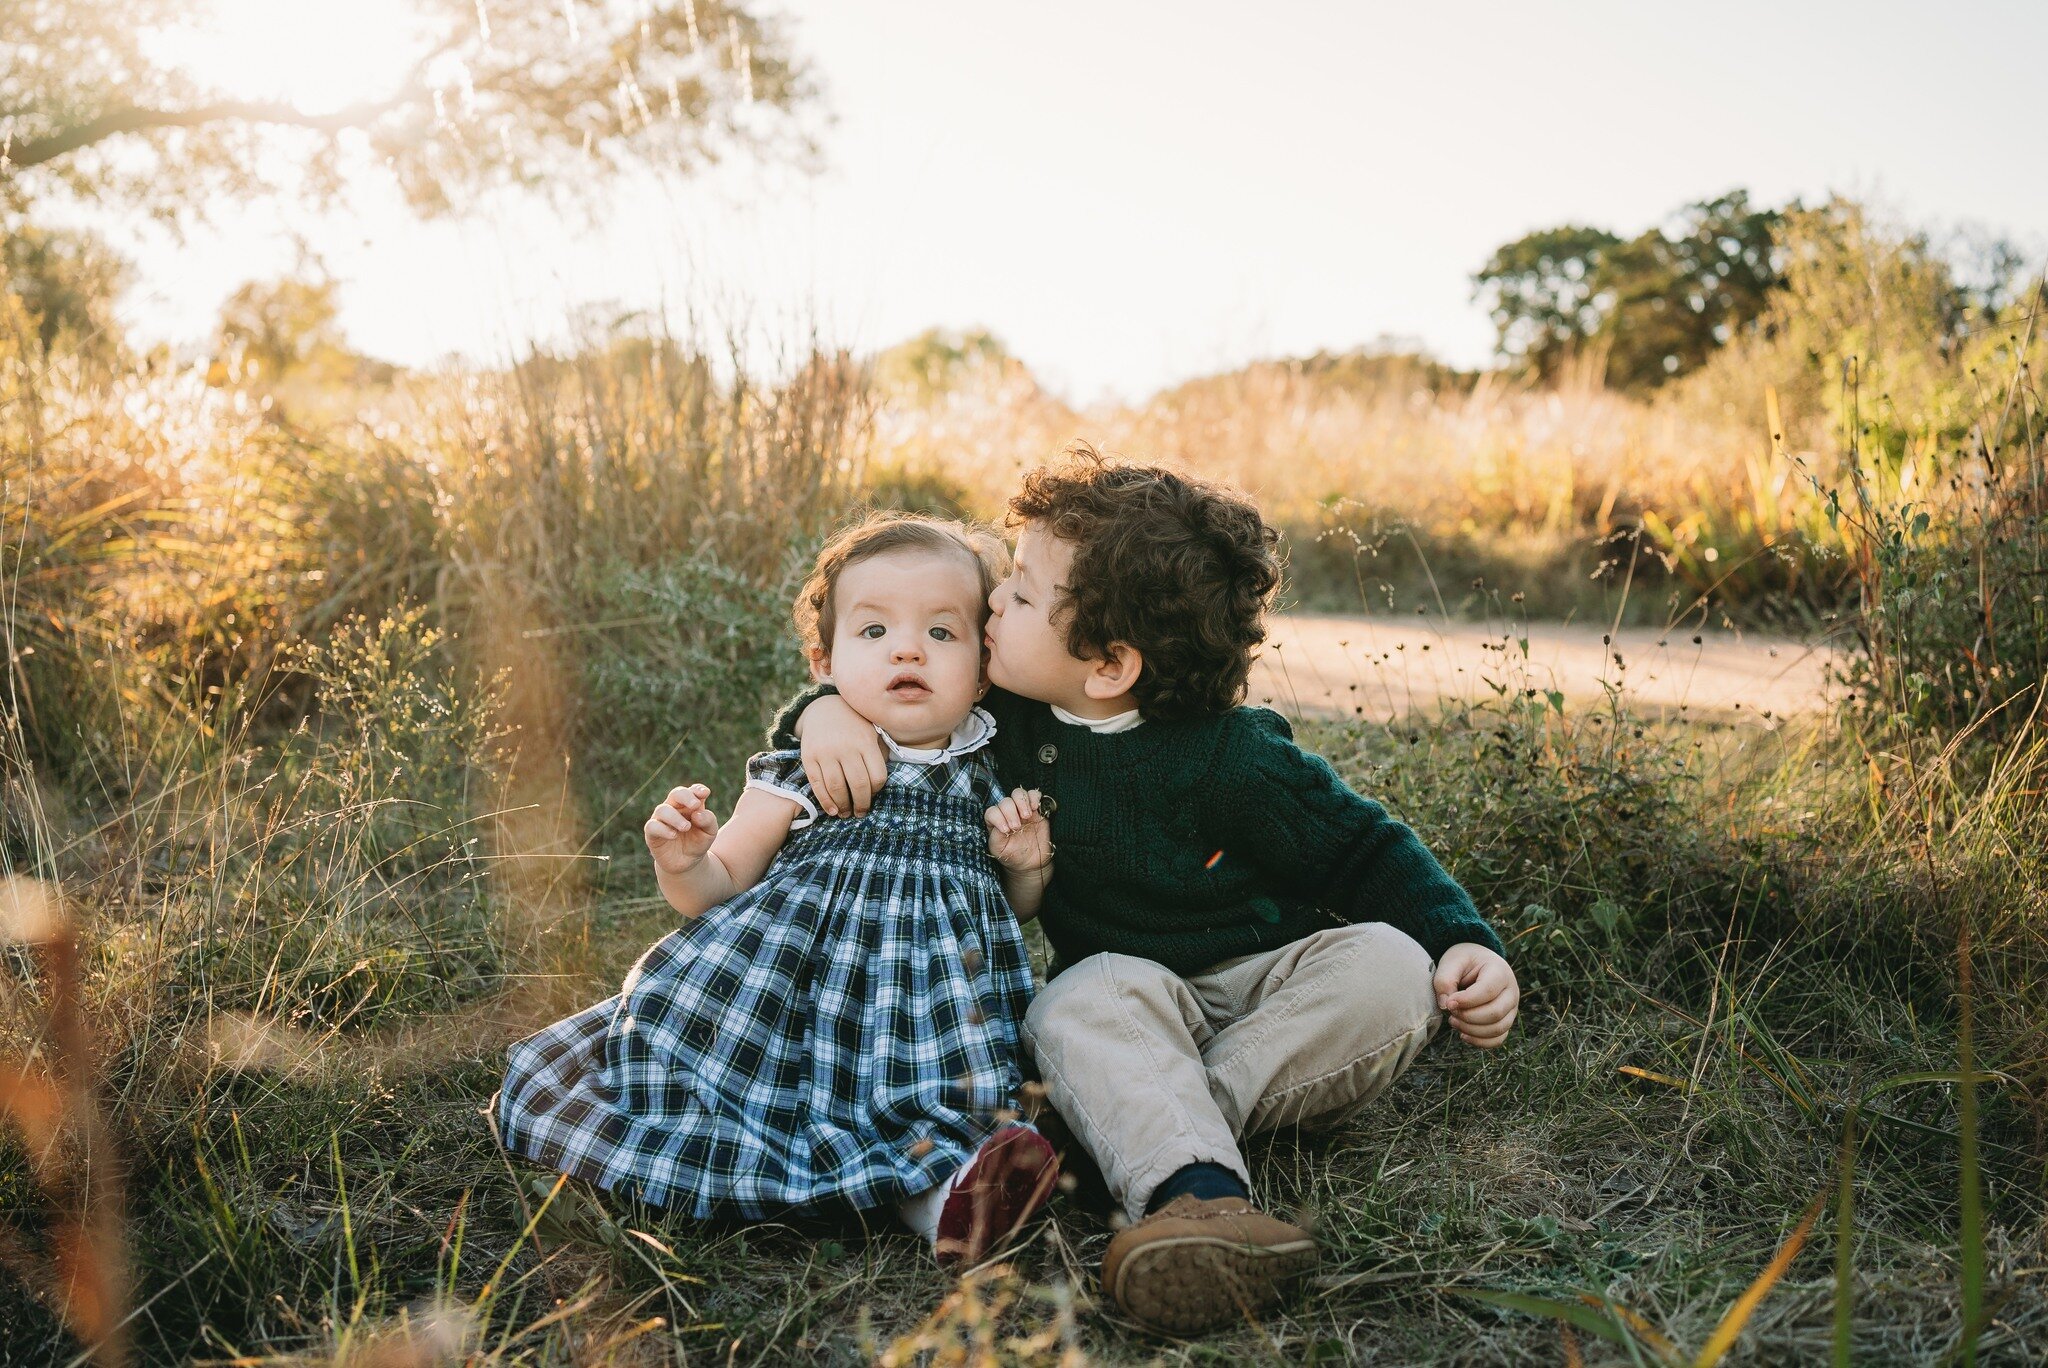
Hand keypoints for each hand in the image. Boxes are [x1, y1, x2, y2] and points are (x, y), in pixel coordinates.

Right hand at [645, 784, 717, 874]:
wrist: (687, 863)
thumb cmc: (698, 842)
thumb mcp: (709, 832)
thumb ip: (708, 820)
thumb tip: (698, 813)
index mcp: (690, 805)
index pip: (692, 791)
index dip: (697, 789)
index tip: (705, 793)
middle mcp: (674, 808)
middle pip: (676, 794)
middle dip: (685, 797)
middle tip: (695, 805)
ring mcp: (661, 819)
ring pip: (662, 809)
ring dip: (675, 817)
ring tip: (686, 827)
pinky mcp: (652, 833)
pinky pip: (652, 826)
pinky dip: (663, 829)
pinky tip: (674, 835)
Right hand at [799, 695, 889, 816]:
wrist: (824, 709)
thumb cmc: (855, 727)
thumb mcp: (873, 733)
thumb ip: (880, 755)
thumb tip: (880, 785)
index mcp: (866, 741)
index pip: (877, 776)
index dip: (877, 791)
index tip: (873, 795)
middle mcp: (846, 747)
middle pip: (858, 785)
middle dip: (861, 804)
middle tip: (861, 813)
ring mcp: (826, 752)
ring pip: (837, 787)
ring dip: (843, 806)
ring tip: (846, 814)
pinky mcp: (809, 757)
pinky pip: (818, 784)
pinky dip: (825, 801)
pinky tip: (832, 810)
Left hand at [985, 789, 1052, 872]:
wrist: (1031, 863)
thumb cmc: (1012, 856)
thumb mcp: (998, 850)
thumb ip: (995, 836)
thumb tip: (999, 825)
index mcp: (996, 821)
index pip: (992, 811)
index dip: (998, 817)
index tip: (1006, 830)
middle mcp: (1008, 813)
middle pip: (1005, 801)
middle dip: (1010, 812)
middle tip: (1017, 826)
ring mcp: (1022, 810)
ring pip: (1018, 794)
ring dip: (1021, 802)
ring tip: (1026, 816)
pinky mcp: (1037, 810)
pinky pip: (1034, 795)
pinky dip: (1034, 797)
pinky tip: (1035, 808)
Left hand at [1434, 942, 1519, 1047]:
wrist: (1478, 963)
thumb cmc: (1464, 961)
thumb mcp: (1452, 962)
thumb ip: (1444, 980)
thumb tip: (1446, 1006)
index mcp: (1500, 971)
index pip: (1487, 991)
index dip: (1466, 1001)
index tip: (1448, 1003)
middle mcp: (1511, 991)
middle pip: (1495, 1013)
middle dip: (1468, 1017)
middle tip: (1450, 1011)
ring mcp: (1512, 1008)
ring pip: (1498, 1029)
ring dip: (1472, 1030)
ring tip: (1453, 1021)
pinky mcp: (1506, 1021)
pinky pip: (1498, 1039)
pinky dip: (1480, 1042)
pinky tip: (1463, 1034)